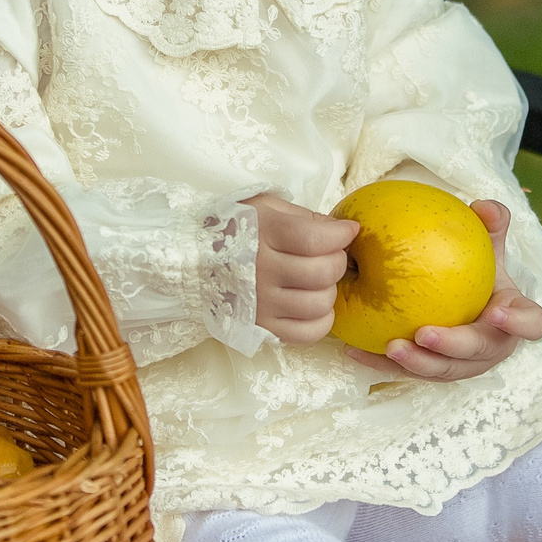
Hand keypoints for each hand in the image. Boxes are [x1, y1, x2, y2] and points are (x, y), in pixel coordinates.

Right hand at [247, 193, 359, 343]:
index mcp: (263, 233)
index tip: (348, 232)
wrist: (193, 261)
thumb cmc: (234, 228)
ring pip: (318, 304)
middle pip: (322, 272)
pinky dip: (322, 321)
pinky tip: (316, 307)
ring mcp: (261, 303)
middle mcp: (261, 270)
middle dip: (339, 261)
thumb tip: (342, 231)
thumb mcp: (265, 208)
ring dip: (330, 291)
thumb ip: (304, 217)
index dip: (340, 236)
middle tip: (332, 255)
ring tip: (320, 281)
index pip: (315, 239)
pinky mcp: (261, 327)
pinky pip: (306, 333)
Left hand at [344, 199, 541, 381]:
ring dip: (418, 363)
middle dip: (453, 348)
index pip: (530, 324)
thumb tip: (483, 206)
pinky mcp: (433, 372)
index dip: (518, 324)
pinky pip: (407, 371)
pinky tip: (355, 350)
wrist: (462, 299)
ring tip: (391, 347)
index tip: (496, 313)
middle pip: (478, 353)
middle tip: (424, 334)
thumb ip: (490, 225)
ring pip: (443, 370)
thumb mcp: (487, 246)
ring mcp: (463, 365)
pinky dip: (381, 363)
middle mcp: (492, 347)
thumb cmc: (478, 272)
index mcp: (513, 319)